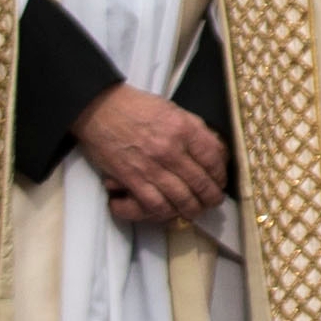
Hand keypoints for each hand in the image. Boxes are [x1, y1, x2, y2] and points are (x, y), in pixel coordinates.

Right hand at [74, 83, 226, 225]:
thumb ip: (196, 130)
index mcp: (184, 129)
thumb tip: (216, 150)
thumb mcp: (174, 110)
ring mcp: (151, 166)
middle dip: (211, 197)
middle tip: (213, 201)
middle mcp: (170, 149)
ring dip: (192, 209)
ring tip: (196, 210)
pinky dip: (165, 212)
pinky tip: (171, 212)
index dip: (221, 176)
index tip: (220, 181)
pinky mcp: (131, 179)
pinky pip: (154, 204)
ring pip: (181, 198)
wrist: (99, 108)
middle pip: (201, 183)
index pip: (214, 160)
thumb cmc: (137, 107)